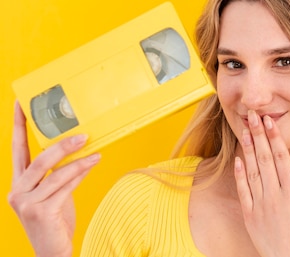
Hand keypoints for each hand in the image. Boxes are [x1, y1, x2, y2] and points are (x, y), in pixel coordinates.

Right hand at [8, 101, 99, 256]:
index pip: (17, 149)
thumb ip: (58, 174)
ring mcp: (27, 203)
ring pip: (55, 173)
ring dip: (77, 159)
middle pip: (38, 159)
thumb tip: (79, 149)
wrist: (52, 251)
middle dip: (60, 144)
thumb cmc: (55, 220)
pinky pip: (65, 187)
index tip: (21, 104)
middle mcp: (17, 191)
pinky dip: (81, 173)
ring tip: (93, 146)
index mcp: (18, 183)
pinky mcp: (41, 212)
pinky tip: (93, 162)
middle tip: (82, 133)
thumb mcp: (53, 193)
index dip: (19, 126)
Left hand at [234, 110, 289, 256]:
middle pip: (265, 159)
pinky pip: (243, 191)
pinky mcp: (250, 216)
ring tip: (244, 130)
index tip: (270, 122)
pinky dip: (239, 174)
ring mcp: (260, 205)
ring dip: (248, 149)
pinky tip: (237, 159)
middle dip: (258, 135)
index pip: (283, 159)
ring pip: (252, 171)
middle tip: (252, 115)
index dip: (275, 138)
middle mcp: (275, 196)